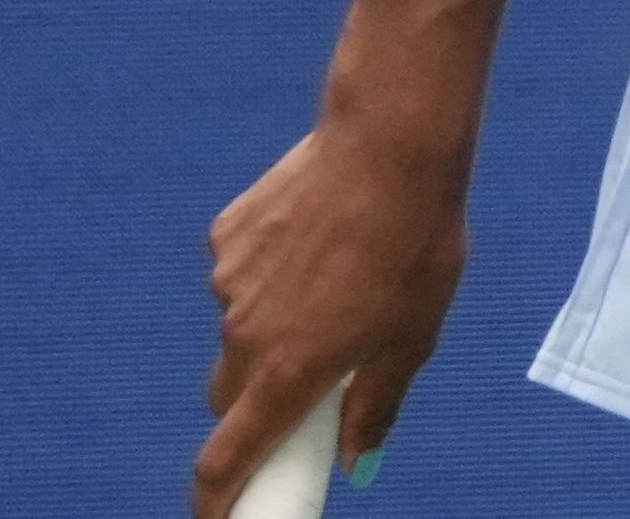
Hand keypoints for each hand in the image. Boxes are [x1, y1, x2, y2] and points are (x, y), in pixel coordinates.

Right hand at [195, 121, 470, 514]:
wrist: (391, 147)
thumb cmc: (414, 248)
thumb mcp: (412, 339)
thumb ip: (374, 405)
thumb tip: (352, 457)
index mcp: (287, 374)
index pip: (225, 461)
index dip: (215, 499)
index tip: (219, 515)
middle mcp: (244, 334)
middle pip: (230, 395)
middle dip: (259, 402)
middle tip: (310, 378)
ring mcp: (229, 281)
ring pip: (240, 327)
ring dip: (273, 326)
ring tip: (339, 279)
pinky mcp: (228, 234)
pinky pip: (242, 272)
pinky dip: (270, 273)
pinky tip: (318, 237)